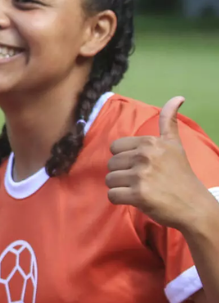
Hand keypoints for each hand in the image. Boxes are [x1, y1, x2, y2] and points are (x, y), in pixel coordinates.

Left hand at [107, 97, 215, 233]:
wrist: (193, 205)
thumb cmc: (181, 175)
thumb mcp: (175, 144)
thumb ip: (169, 122)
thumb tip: (177, 97)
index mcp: (150, 142)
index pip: (115, 148)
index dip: (125, 159)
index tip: (142, 166)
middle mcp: (145, 155)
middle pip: (111, 164)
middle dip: (123, 174)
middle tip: (143, 180)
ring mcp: (141, 175)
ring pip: (109, 180)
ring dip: (121, 187)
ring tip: (141, 189)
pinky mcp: (138, 195)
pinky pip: (112, 195)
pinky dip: (120, 200)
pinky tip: (137, 199)